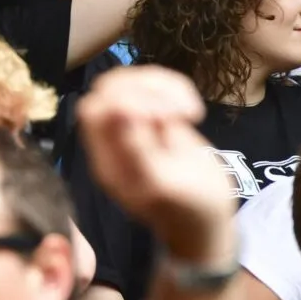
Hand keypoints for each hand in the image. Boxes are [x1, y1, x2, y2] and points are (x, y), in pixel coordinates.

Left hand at [76, 66, 233, 263]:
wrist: (203, 220)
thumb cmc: (191, 208)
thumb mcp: (169, 187)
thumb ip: (141, 152)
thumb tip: (123, 113)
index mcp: (109, 161)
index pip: (97, 112)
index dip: (131, 101)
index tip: (172, 117)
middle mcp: (110, 141)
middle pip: (107, 88)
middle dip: (146, 88)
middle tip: (183, 113)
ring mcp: (127, 127)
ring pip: (126, 79)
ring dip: (161, 85)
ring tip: (191, 112)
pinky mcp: (146, 117)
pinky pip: (146, 84)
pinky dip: (171, 86)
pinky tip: (192, 109)